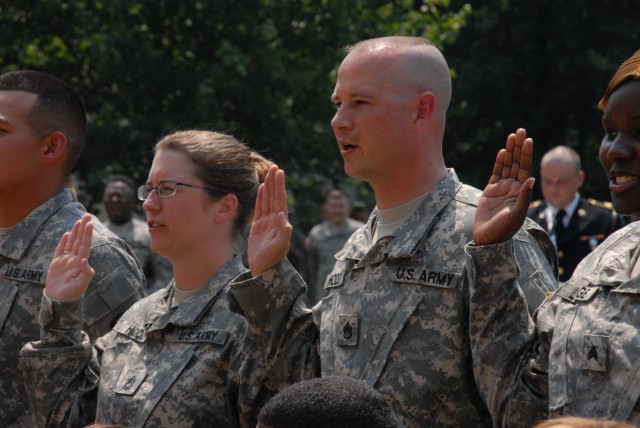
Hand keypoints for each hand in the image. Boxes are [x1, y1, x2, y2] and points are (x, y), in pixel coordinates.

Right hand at [45, 214, 94, 301]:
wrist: (58, 300)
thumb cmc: (71, 294)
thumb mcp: (81, 284)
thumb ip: (85, 272)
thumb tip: (85, 259)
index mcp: (81, 263)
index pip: (85, 245)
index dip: (87, 234)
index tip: (90, 223)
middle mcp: (75, 259)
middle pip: (80, 240)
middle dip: (84, 228)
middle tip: (88, 215)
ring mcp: (66, 261)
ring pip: (72, 243)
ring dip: (76, 232)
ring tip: (79, 221)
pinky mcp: (56, 264)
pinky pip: (60, 250)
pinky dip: (64, 242)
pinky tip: (67, 234)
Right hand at [248, 165, 292, 276]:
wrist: (264, 268)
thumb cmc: (272, 258)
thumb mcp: (279, 246)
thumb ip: (283, 233)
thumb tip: (284, 219)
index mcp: (281, 221)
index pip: (280, 199)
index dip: (280, 186)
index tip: (279, 172)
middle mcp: (275, 219)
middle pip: (275, 196)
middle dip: (275, 182)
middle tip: (275, 167)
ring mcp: (267, 222)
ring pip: (267, 200)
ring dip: (268, 187)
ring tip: (268, 174)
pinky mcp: (258, 226)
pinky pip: (260, 208)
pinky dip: (260, 197)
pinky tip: (261, 188)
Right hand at [473, 128, 534, 244]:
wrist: (488, 238)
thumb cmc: (503, 230)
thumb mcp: (516, 214)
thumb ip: (524, 197)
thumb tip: (531, 179)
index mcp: (521, 192)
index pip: (525, 168)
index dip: (526, 154)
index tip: (528, 140)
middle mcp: (513, 187)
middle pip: (517, 163)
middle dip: (519, 147)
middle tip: (520, 131)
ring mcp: (502, 188)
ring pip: (507, 165)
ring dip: (510, 151)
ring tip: (512, 136)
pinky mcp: (490, 191)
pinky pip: (496, 173)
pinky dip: (499, 162)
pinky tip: (502, 152)